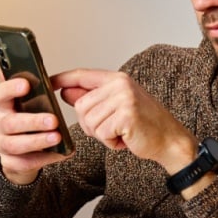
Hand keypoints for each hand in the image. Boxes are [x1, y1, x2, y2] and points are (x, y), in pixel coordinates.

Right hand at [0, 77, 70, 184]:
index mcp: (5, 107)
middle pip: (10, 122)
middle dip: (32, 121)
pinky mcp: (10, 162)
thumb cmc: (29, 125)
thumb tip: (43, 75)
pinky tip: (59, 153)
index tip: (26, 85)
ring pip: (15, 144)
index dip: (10, 88)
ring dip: (37, 141)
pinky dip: (44, 158)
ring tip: (56, 137)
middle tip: (53, 120)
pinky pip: (25, 162)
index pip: (0, 94)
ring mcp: (2, 145)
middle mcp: (0, 125)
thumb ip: (36, 92)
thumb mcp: (32, 106)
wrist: (23, 154)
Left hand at [52, 68, 196, 172]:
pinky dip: (110, 141)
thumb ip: (92, 98)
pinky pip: (101, 132)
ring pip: (89, 121)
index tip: (48, 83)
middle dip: (91, 124)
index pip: (82, 75)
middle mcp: (120, 84)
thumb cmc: (144, 125)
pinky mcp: (126, 115)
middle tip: (112, 129)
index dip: (62, 79)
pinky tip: (125, 138)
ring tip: (120, 132)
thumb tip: (65, 91)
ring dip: (102, 134)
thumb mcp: (116, 107)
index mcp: (117, 79)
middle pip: (81, 106)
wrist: (169, 140)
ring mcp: (124, 98)